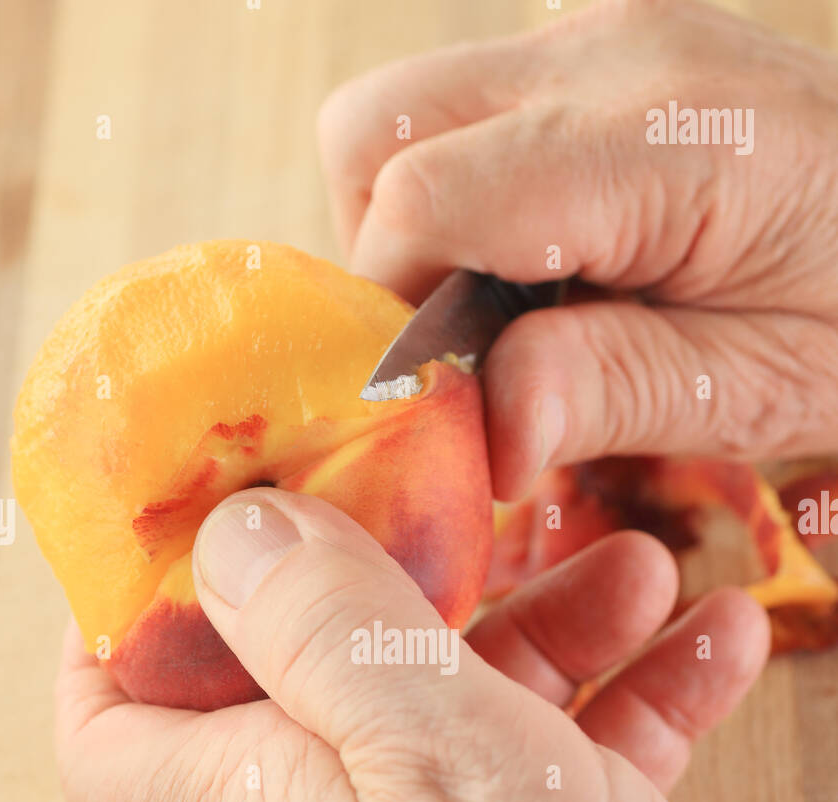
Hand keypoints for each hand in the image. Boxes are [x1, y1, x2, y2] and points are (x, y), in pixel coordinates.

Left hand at [56, 491, 837, 801]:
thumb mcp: (439, 758)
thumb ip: (327, 632)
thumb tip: (232, 536)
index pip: (116, 736)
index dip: (121, 638)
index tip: (190, 540)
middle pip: (325, 678)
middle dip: (405, 577)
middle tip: (467, 504)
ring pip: (462, 712)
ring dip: (548, 625)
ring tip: (632, 569)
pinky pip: (560, 768)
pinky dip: (624, 697)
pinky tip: (705, 651)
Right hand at [318, 0, 837, 496]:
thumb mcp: (758, 386)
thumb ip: (607, 391)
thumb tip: (476, 430)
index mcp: (660, 137)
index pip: (423, 200)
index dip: (397, 322)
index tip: (438, 410)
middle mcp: (612, 51)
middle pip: (376, 138)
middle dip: (386, 268)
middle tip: (465, 363)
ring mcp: (602, 35)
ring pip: (400, 121)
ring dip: (413, 234)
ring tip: (507, 318)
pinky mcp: (599, 53)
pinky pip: (463, 119)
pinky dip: (460, 205)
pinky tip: (542, 269)